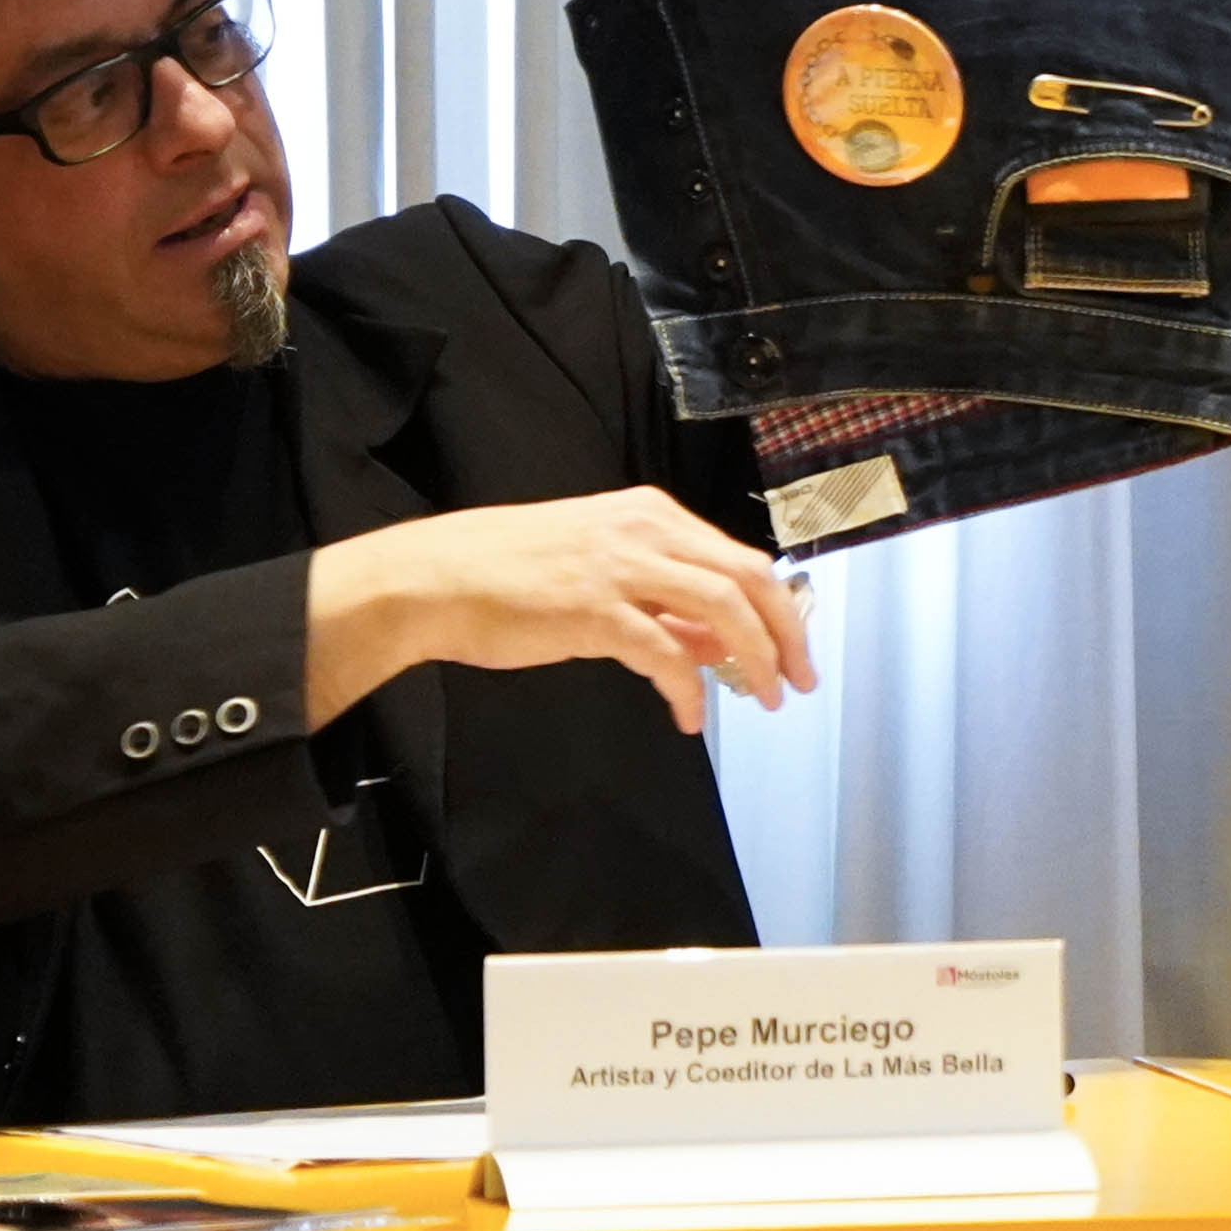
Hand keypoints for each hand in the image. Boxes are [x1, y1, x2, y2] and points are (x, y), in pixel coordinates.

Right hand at [304, 489, 815, 735]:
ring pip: (722, 608)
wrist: (432, 580)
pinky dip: (688, 689)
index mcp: (650, 514)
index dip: (779, 608)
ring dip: (754, 659)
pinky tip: (688, 716)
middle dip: (786, 634)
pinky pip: (666, 654)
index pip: (742, 557)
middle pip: (750, 578)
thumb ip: (664, 601)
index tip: (793, 648)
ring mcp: (620, 567)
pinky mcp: (594, 610)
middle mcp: (644, 531)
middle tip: (798, 680)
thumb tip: (717, 641)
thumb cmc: (507, 574)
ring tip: (762, 699)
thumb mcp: (599, 571)